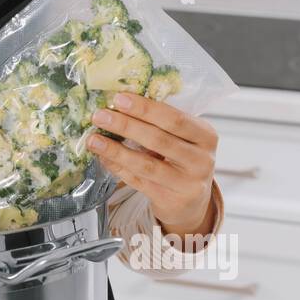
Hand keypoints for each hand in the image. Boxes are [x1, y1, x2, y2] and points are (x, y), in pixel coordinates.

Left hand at [84, 92, 218, 239]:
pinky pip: (137, 181)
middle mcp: (201, 160)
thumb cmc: (182, 159)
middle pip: (158, 139)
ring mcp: (187, 183)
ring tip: (93, 139)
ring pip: (146, 164)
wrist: (192, 201)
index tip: (119, 98)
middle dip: (126, 126)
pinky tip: (102, 157)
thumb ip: (161, 122)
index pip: (175, 118)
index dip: (146, 108)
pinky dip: (117, 167)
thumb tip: (120, 102)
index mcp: (205, 136)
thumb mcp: (184, 138)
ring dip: (116, 150)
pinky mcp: (170, 201)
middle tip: (100, 116)